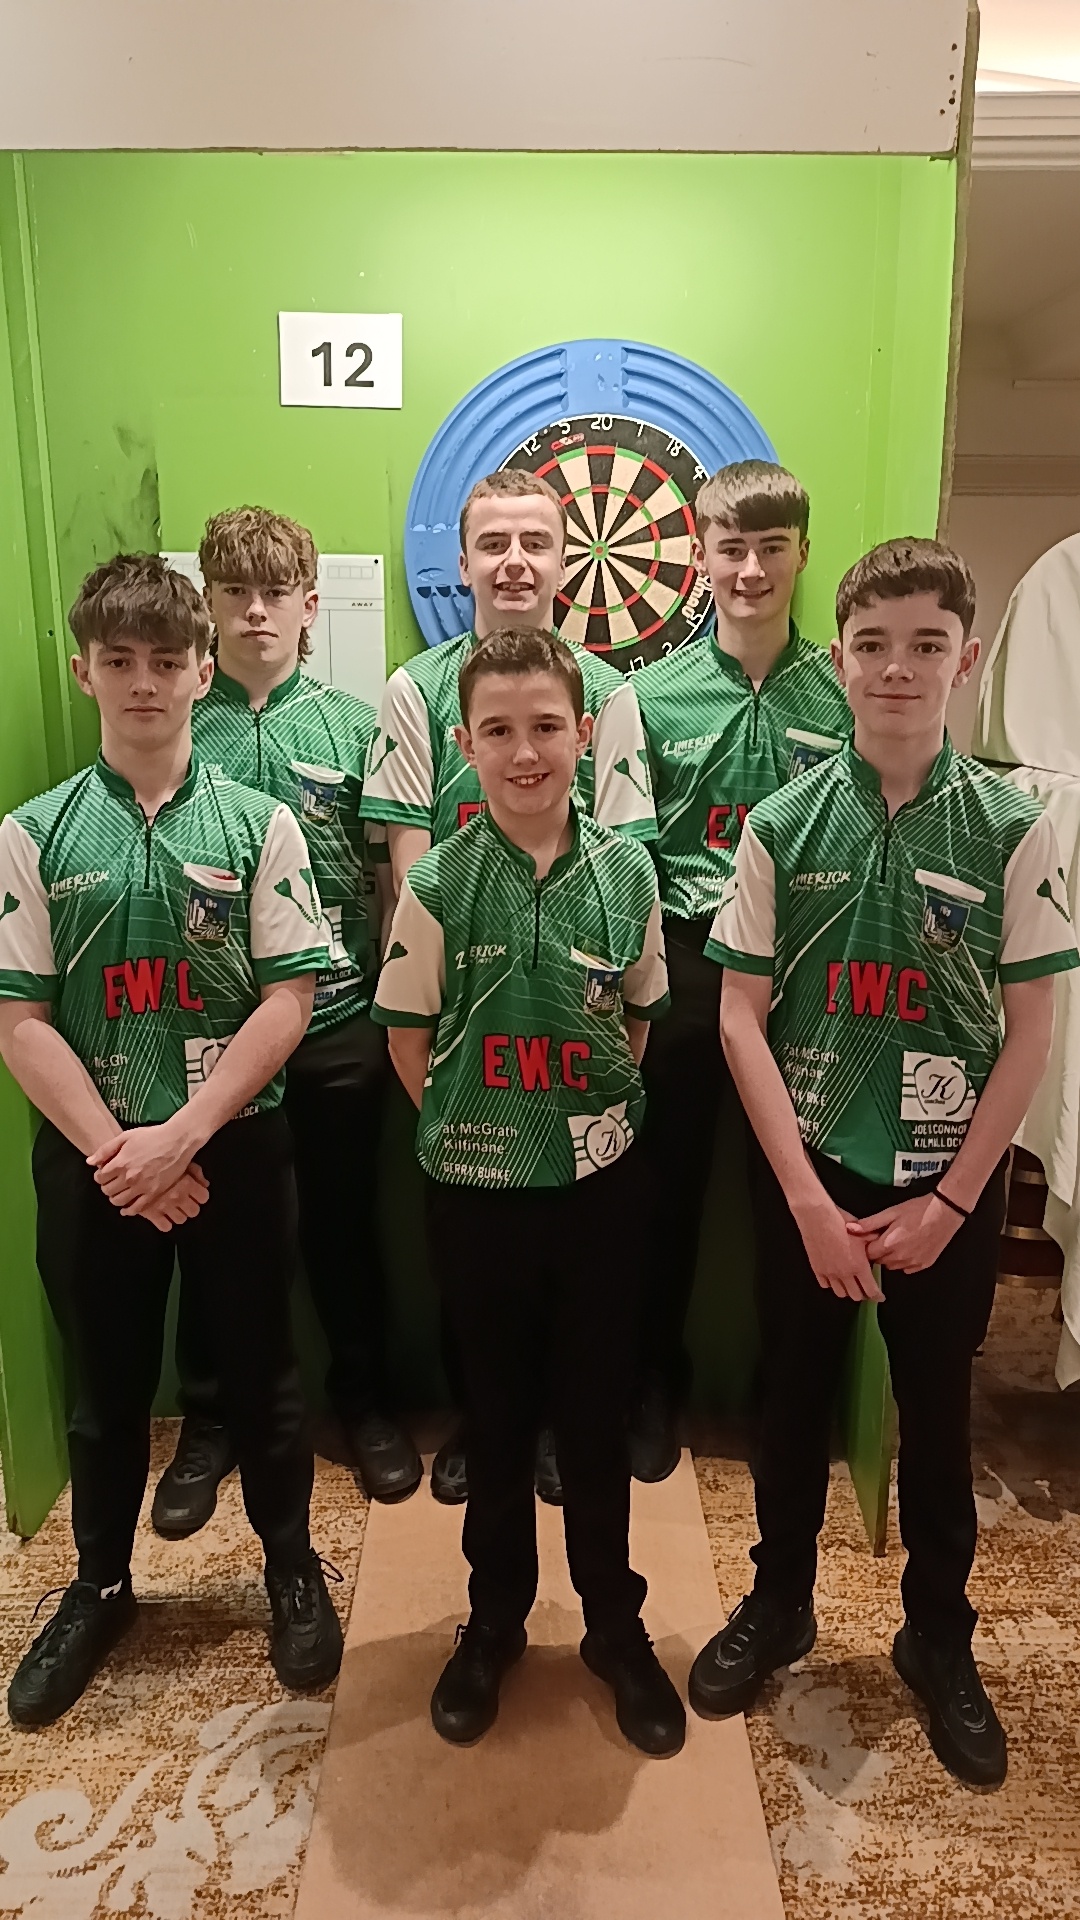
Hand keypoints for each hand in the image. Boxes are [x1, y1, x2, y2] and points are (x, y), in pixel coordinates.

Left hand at [87, 1115, 201, 1210]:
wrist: (177, 1141)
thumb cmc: (152, 1136)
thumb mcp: (126, 1136)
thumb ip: (105, 1150)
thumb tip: (90, 1162)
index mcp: (120, 1163)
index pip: (100, 1178)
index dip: (100, 1176)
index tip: (104, 1174)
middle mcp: (129, 1177)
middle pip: (107, 1190)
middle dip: (106, 1187)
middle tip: (111, 1183)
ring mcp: (142, 1187)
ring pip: (119, 1201)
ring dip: (115, 1198)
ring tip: (119, 1192)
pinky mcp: (154, 1193)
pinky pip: (136, 1208)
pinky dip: (128, 1210)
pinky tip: (126, 1208)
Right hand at [136, 1163, 209, 1231]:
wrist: (129, 1166)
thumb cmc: (156, 1159)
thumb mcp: (177, 1159)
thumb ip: (195, 1171)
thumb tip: (204, 1183)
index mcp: (186, 1182)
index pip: (203, 1197)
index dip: (200, 1195)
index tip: (195, 1194)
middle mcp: (178, 1196)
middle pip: (194, 1211)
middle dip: (190, 1207)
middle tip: (184, 1202)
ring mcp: (165, 1206)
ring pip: (181, 1220)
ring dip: (178, 1214)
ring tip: (172, 1208)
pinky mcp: (152, 1214)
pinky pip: (165, 1227)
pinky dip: (164, 1223)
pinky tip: (161, 1215)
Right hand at [792, 1191, 883, 1302]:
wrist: (818, 1217)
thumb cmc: (840, 1222)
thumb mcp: (863, 1232)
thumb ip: (873, 1244)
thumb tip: (880, 1247)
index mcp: (858, 1266)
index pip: (871, 1290)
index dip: (877, 1296)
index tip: (879, 1297)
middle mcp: (844, 1273)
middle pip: (856, 1296)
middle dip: (863, 1294)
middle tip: (866, 1289)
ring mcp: (829, 1273)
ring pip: (840, 1293)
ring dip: (847, 1291)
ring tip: (850, 1284)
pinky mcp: (817, 1269)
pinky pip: (825, 1284)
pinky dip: (831, 1284)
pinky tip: (834, 1277)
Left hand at [847, 1192, 961, 1273]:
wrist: (945, 1212)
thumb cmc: (918, 1210)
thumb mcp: (891, 1212)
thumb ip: (869, 1223)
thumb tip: (850, 1228)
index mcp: (889, 1245)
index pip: (867, 1254)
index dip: (867, 1245)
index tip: (871, 1237)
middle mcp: (900, 1258)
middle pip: (879, 1261)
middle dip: (878, 1251)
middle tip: (885, 1236)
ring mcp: (913, 1263)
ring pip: (892, 1266)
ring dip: (890, 1257)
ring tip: (897, 1240)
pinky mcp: (923, 1265)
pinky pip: (907, 1267)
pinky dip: (904, 1260)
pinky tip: (909, 1246)